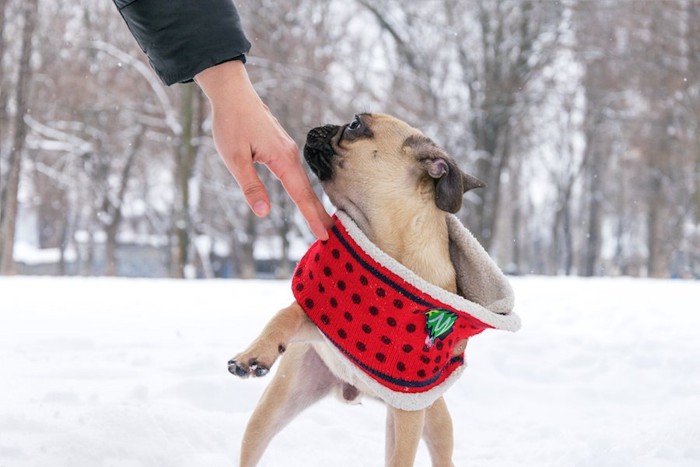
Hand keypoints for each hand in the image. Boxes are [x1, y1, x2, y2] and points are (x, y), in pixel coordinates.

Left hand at [195, 60, 332, 239]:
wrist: (232, 93)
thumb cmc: (231, 123)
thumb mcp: (234, 158)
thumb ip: (250, 186)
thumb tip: (263, 213)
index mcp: (282, 159)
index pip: (300, 195)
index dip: (311, 216)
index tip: (323, 235)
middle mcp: (290, 155)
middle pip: (307, 190)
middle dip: (318, 213)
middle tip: (330, 235)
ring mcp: (287, 150)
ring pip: (303, 182)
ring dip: (312, 203)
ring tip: (321, 221)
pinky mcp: (282, 147)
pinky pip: (297, 173)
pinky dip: (304, 190)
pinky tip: (304, 197)